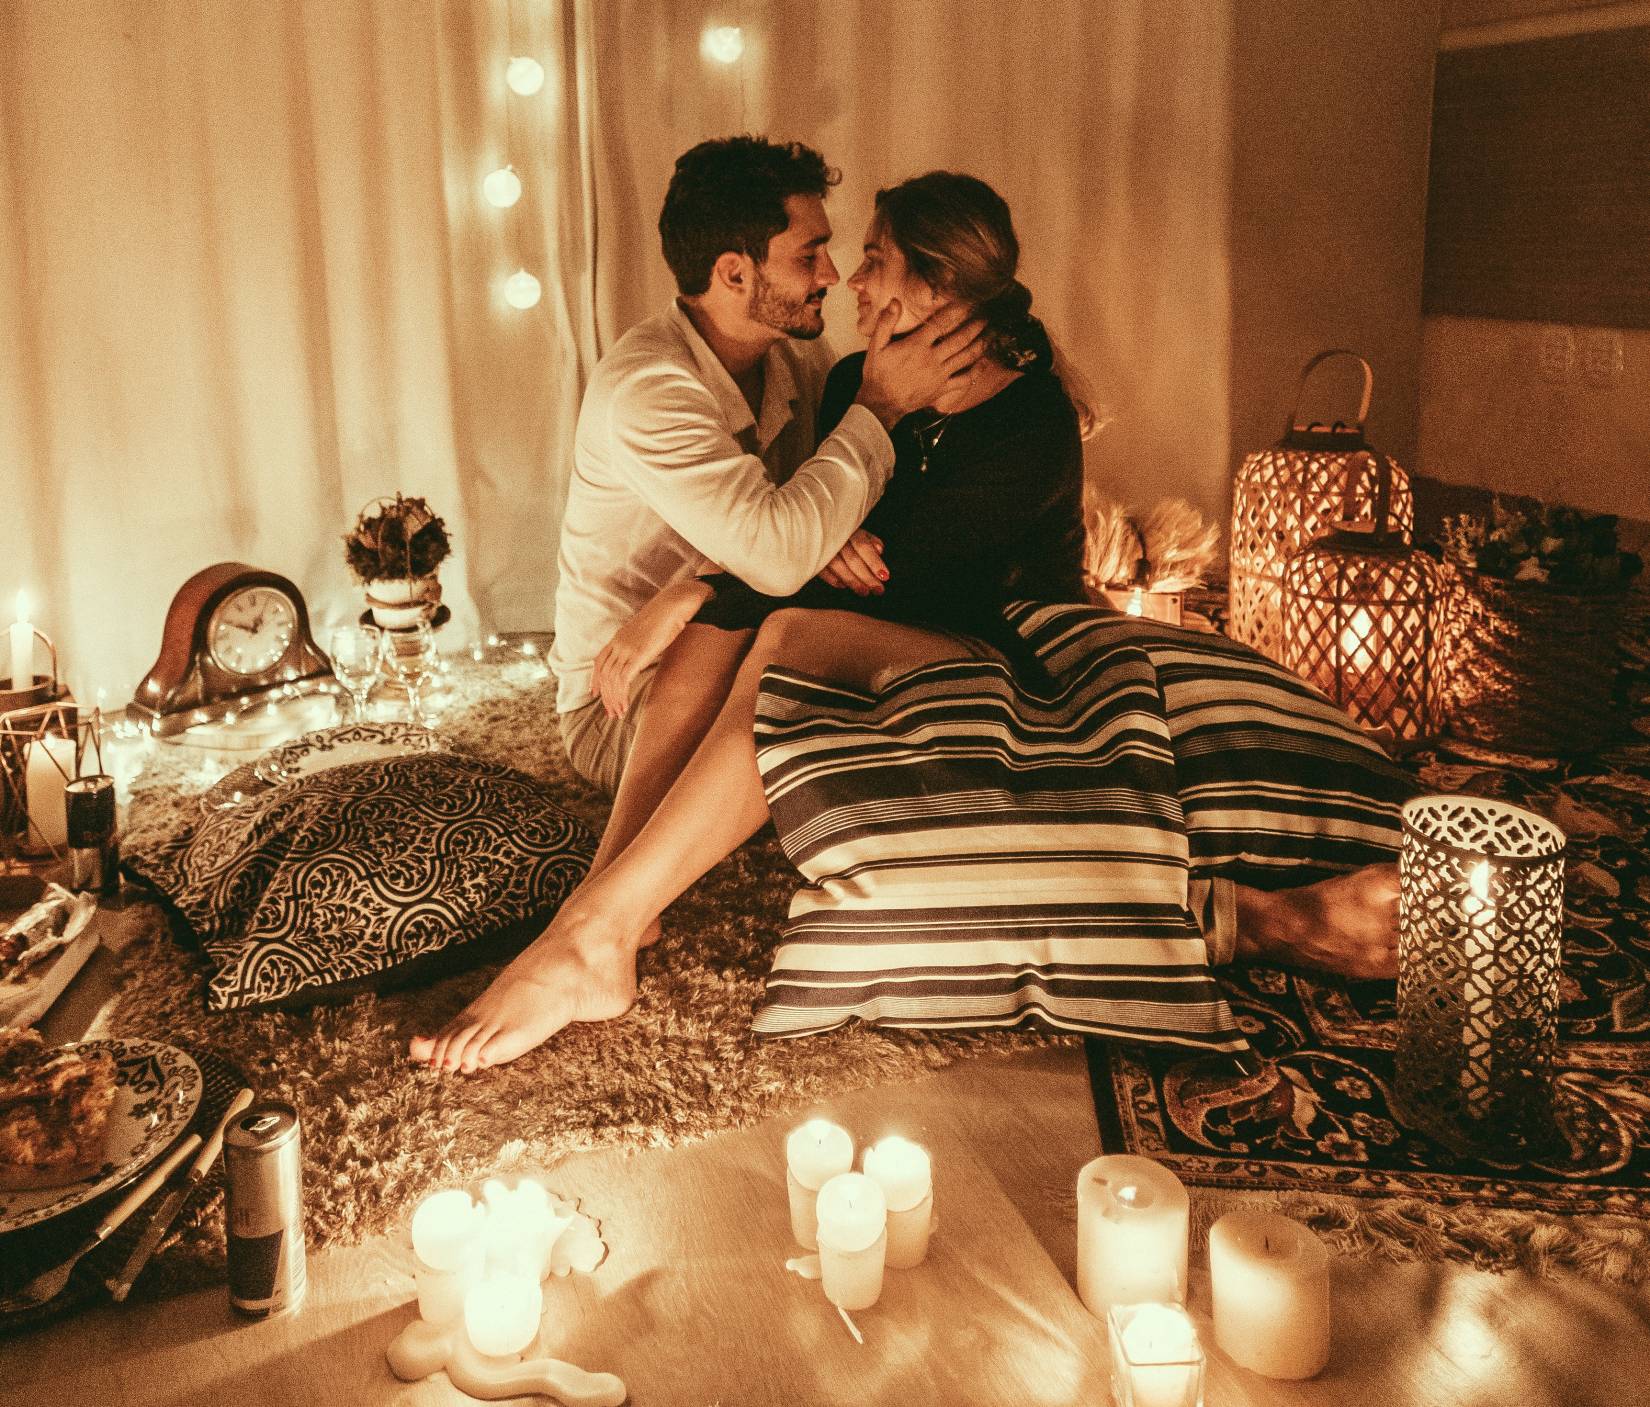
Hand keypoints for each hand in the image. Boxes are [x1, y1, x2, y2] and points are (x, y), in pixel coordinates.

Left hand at [591, 580, 708, 717]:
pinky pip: (623, 679)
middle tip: (611, 713)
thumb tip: (643, 654)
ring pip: (612, 680)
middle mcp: (618, 644)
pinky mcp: (637, 655)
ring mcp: (627, 649)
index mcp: (618, 638)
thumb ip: (640, 643)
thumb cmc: (666, 617)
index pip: (599, 662)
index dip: (595, 679)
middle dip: (606, 697)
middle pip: (604, 674)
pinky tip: (626, 706)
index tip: (595, 695)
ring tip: (619, 714)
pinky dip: (622, 695)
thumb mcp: (647, 632)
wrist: (673, 605)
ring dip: (614, 700)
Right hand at [818, 530, 887, 595]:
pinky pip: (822, 570)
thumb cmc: (843, 534)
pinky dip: (832, 579)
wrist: (813, 527)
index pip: (864, 547)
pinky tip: (843, 586)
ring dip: (852, 580)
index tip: (885, 576)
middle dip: (866, 576)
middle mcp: (837, 538)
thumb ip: (870, 541)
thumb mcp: (859, 532)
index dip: (875, 562)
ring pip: (838, 566)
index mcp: (850, 531)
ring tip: (864, 592)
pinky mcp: (812, 556)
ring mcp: (823, 548)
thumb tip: (880, 550)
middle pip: (853, 559)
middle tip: (878, 590)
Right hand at [854, 301, 985, 428]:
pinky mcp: (942, 389)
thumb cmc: (878, 374)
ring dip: (981, 344)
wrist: (881, 403)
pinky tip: (984, 362)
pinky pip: (963, 380)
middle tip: (986, 316)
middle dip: (975, 326)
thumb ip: (886, 323)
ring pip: (965, 357)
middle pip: (959, 339)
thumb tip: (895, 302)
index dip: (956, 311)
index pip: (941, 323)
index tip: (968, 302)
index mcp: (916, 346)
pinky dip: (976, 371)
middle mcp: (932, 359)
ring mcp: (939, 375)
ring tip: (992, 334)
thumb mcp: (876, 347)